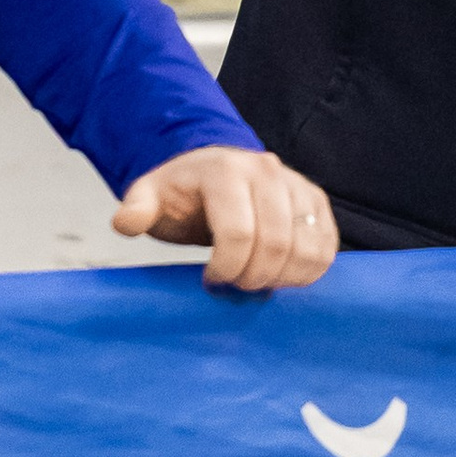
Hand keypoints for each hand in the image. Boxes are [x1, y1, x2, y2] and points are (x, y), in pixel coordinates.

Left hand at [112, 146, 338, 290]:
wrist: (215, 171)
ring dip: (283, 277)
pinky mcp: (316, 201)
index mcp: (226, 171)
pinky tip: (282, 274)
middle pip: (276, 244)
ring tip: (257, 280)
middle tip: (234, 285)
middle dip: (253, 277)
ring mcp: (298, 185)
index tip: (210, 279)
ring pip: (307, 247)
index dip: (226, 268)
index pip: (239, 233)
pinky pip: (327, 244)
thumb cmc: (182, 193)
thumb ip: (137, 208)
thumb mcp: (150, 195)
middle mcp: (268, 172)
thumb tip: (128, 222)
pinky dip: (309, 269)